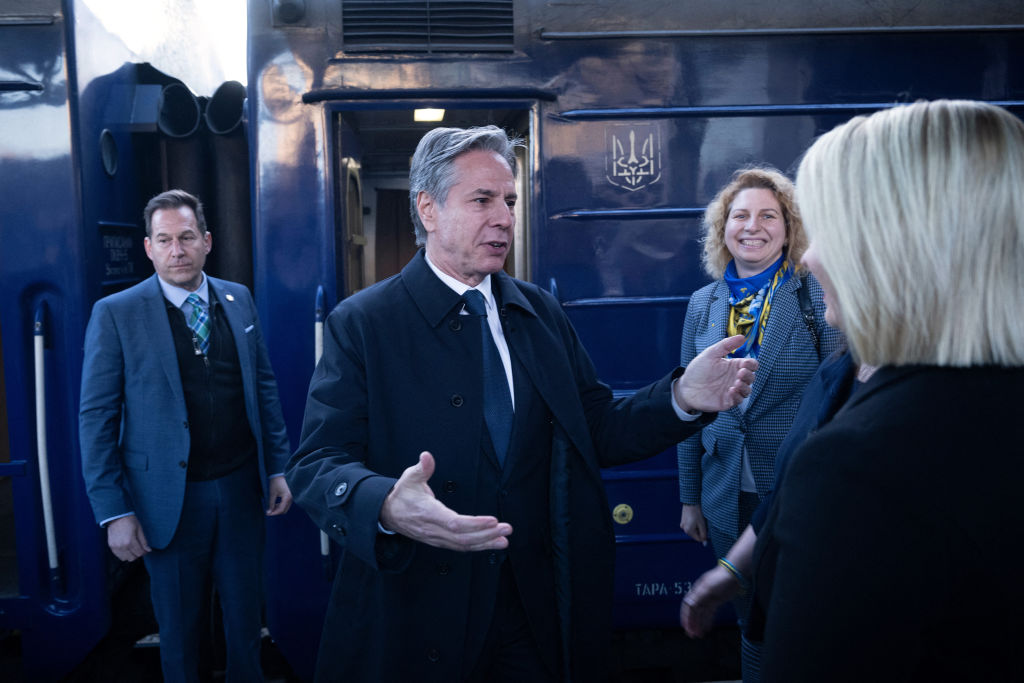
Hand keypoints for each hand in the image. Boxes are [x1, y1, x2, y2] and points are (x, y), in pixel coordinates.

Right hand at [107, 515, 150, 561]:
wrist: (116, 516)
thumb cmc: (129, 521)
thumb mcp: (139, 529)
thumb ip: (143, 541)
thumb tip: (148, 550)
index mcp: (130, 541)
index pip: (139, 553)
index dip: (144, 552)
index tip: (146, 549)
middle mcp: (122, 546)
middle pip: (132, 558)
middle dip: (138, 554)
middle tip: (139, 548)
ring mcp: (115, 547)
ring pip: (125, 559)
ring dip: (130, 555)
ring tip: (132, 548)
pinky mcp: (111, 546)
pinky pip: (118, 555)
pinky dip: (123, 554)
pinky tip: (126, 548)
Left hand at [266, 475, 292, 515]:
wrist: (279, 475)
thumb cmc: (275, 483)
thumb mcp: (272, 494)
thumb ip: (271, 504)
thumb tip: (268, 512)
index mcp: (287, 498)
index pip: (281, 510)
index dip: (274, 513)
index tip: (267, 514)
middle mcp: (291, 499)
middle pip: (284, 510)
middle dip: (276, 512)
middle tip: (269, 511)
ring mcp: (291, 498)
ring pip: (285, 508)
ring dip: (278, 509)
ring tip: (271, 507)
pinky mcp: (290, 497)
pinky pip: (286, 505)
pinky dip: (281, 506)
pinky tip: (275, 504)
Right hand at [380, 452, 512, 551]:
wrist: (387, 514)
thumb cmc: (402, 495)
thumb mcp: (409, 477)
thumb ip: (422, 468)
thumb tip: (426, 456)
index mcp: (427, 513)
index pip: (454, 523)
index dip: (475, 524)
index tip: (493, 520)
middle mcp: (433, 529)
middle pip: (462, 538)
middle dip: (486, 535)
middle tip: (507, 529)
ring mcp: (436, 538)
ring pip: (463, 545)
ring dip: (485, 543)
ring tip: (504, 539)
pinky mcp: (439, 542)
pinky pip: (460, 547)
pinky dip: (477, 546)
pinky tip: (491, 543)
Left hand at [674, 335, 757, 412]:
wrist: (685, 386)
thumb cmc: (698, 369)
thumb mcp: (711, 353)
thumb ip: (726, 345)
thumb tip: (742, 337)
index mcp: (734, 366)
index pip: (751, 365)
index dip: (752, 364)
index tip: (745, 363)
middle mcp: (735, 378)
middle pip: (751, 377)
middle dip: (749, 375)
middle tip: (740, 372)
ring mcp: (732, 390)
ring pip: (747, 390)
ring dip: (745, 387)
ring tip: (737, 383)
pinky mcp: (727, 401)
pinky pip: (738, 400)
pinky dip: (737, 396)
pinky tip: (731, 391)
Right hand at [679, 504, 706, 542]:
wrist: (691, 501)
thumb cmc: (697, 512)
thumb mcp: (702, 524)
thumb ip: (703, 534)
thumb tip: (704, 543)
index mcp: (688, 530)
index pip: (698, 539)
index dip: (704, 536)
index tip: (707, 529)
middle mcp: (683, 528)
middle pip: (695, 534)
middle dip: (700, 530)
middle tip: (704, 523)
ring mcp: (682, 524)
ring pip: (693, 529)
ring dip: (697, 526)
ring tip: (700, 519)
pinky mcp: (683, 520)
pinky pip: (690, 525)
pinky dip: (694, 523)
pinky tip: (696, 517)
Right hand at [680, 564, 742, 637]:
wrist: (735, 574)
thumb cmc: (720, 579)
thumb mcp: (708, 588)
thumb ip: (698, 597)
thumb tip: (689, 606)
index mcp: (696, 591)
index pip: (688, 606)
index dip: (685, 617)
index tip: (685, 627)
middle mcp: (700, 595)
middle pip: (694, 612)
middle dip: (692, 623)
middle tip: (692, 635)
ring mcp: (708, 599)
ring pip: (701, 614)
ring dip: (699, 624)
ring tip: (699, 635)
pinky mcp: (716, 601)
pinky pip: (709, 613)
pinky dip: (707, 621)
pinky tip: (707, 628)